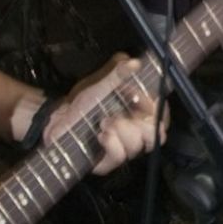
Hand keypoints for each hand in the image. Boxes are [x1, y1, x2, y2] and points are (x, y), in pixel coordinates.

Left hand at [46, 54, 160, 174]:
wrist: (60, 119)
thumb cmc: (84, 102)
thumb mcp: (101, 82)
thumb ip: (118, 72)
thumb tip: (134, 62)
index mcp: (139, 114)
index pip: (162, 116)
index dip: (159, 110)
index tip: (145, 99)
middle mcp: (136, 133)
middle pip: (158, 136)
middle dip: (144, 124)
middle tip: (125, 113)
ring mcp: (124, 149)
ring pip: (138, 146)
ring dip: (122, 130)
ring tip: (104, 121)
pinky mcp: (110, 161)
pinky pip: (120, 156)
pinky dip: (111, 143)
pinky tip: (100, 134)